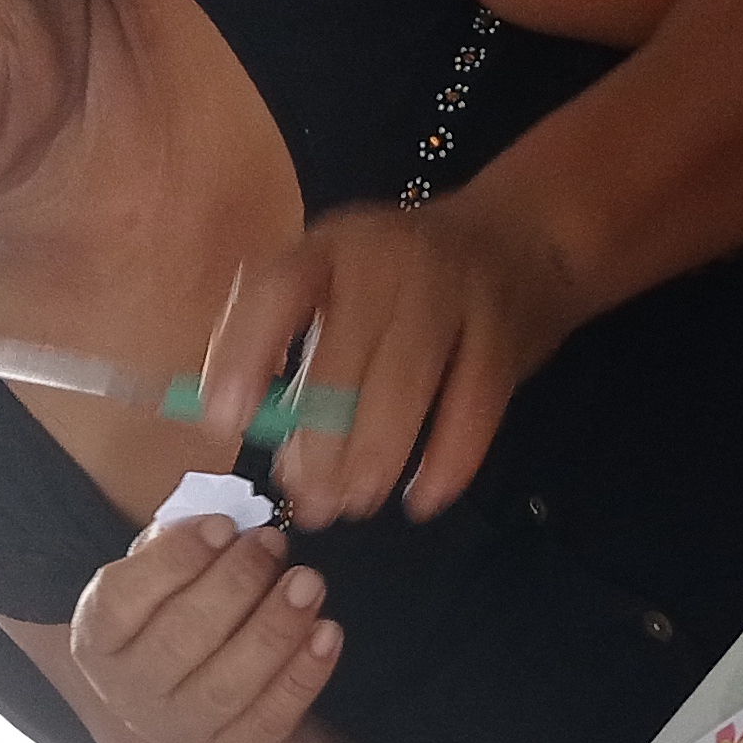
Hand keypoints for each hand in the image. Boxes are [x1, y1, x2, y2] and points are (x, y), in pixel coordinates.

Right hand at [68, 514, 342, 742]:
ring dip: (274, 626)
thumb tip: (216, 518)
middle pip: (182, 637)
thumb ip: (174, 547)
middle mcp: (130, 692)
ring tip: (308, 581)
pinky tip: (327, 631)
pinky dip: (304, 672)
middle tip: (272, 542)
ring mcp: (181, 731)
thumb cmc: (177, 623)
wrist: (197, 714)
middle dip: (234, 583)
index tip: (223, 525)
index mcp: (99, 640)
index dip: (173, 559)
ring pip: (230, 681)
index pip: (122, 600)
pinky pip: (272, 715)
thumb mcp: (158, 584)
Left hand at [197, 191, 581, 523]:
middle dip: (318, 444)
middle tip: (307, 500)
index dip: (244, 357)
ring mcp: (450, 295)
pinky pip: (473, 409)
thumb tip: (233, 422)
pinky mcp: (503, 335)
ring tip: (353, 504)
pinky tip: (421, 500)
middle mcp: (387, 263)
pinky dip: (446, 463)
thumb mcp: (334, 281)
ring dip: (373, 460)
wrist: (517, 238)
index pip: (276, 292)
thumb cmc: (400, 280)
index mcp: (330, 248)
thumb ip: (283, 339)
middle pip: (342, 361)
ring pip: (405, 390)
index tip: (224, 423)